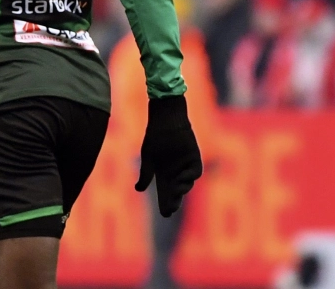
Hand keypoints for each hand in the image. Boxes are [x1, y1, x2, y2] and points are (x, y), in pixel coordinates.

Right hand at [135, 95, 202, 216]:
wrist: (165, 120)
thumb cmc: (155, 137)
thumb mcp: (148, 157)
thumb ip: (146, 173)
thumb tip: (138, 190)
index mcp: (163, 174)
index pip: (165, 193)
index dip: (166, 203)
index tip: (165, 214)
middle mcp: (175, 172)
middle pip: (176, 191)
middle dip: (175, 201)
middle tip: (171, 210)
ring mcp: (185, 165)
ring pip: (187, 183)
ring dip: (182, 189)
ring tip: (175, 192)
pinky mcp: (194, 157)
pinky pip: (195, 171)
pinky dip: (190, 176)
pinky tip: (182, 178)